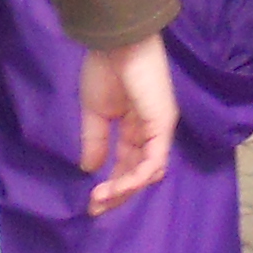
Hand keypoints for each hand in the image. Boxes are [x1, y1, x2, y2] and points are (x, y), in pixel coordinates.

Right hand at [77, 32, 176, 214]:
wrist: (114, 43)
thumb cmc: (104, 70)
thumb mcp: (94, 112)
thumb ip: (95, 140)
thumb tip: (90, 168)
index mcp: (135, 129)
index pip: (127, 165)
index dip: (111, 186)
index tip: (91, 204)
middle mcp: (150, 133)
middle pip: (139, 174)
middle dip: (118, 194)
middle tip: (96, 208)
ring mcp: (159, 130)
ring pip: (148, 172)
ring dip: (125, 189)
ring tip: (102, 196)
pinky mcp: (162, 125)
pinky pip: (154, 159)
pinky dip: (137, 176)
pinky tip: (118, 185)